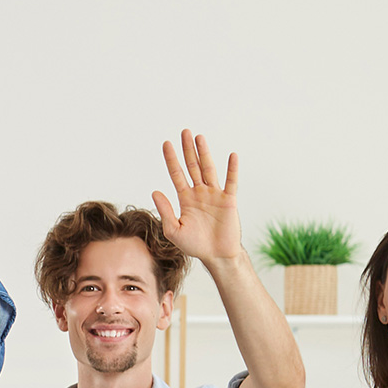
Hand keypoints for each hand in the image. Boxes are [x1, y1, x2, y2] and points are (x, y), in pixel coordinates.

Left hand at [153, 129, 242, 262]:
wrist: (216, 255)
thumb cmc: (194, 245)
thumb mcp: (174, 230)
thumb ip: (165, 211)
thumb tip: (155, 191)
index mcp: (185, 198)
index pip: (176, 174)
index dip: (171, 159)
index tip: (166, 144)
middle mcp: (199, 193)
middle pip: (192, 166)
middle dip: (187, 149)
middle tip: (184, 132)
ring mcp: (214, 195)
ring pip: (208, 169)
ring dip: (204, 153)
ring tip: (199, 137)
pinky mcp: (229, 201)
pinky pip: (231, 182)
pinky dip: (231, 169)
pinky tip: (231, 156)